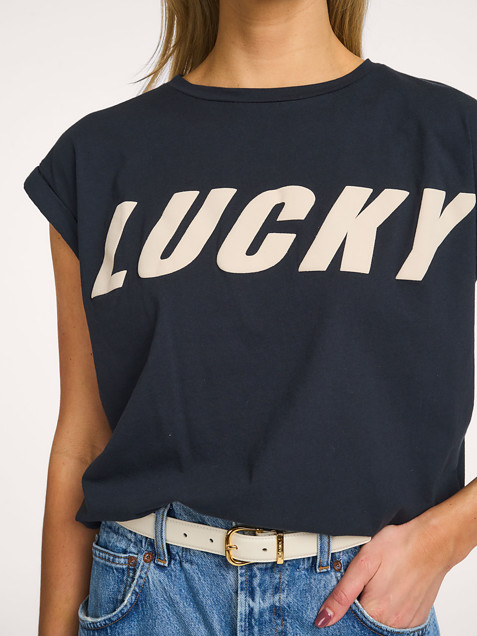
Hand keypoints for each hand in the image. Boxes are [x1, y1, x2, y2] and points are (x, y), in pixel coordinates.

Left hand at [314, 514, 453, 628]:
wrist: (433, 541)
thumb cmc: (399, 546)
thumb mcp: (363, 563)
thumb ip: (342, 594)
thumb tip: (323, 619)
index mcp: (375, 611)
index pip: (348, 619)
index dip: (344, 604)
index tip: (354, 586)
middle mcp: (392, 624)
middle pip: (365, 622)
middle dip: (361, 604)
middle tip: (369, 580)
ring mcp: (407, 623)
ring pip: (380, 623)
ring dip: (376, 607)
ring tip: (381, 581)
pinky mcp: (418, 619)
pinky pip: (397, 622)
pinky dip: (391, 609)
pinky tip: (393, 588)